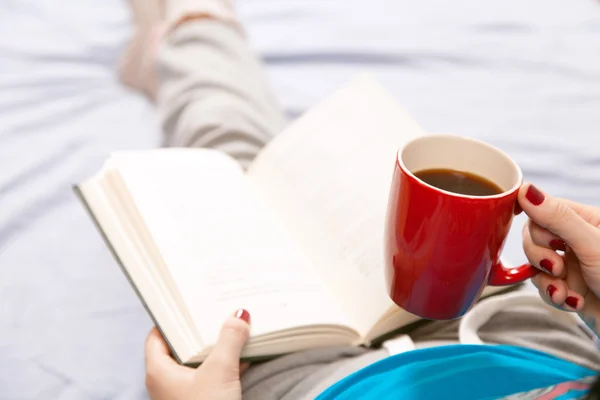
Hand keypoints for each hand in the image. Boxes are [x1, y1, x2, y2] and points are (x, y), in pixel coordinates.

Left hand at [145, 309, 250, 399]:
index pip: (157, 335)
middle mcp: (167, 382)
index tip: (188, 303)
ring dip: (217, 348)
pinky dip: (225, 365)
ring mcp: (184, 394)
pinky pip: (212, 377)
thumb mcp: (221, 370)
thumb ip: (230, 339)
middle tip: (217, 311)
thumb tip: (239, 314)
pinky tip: (245, 356)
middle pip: (181, 347)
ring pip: (199, 362)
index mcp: (159, 371)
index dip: (172, 318)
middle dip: (202, 330)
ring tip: (235, 328)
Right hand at [519, 183, 599, 334]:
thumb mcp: (591, 245)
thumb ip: (557, 218)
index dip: (536, 224)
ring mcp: (571, 264)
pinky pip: (543, 286)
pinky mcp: (567, 287)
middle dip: (540, 257)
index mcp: (586, 221)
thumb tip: (526, 189)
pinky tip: (572, 301)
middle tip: (557, 268)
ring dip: (547, 281)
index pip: (543, 211)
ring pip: (534, 265)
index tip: (538, 235)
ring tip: (564, 291)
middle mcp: (576, 240)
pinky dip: (554, 296)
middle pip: (533, 238)